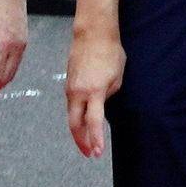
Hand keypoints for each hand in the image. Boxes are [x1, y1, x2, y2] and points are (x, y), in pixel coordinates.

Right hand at [64, 22, 121, 159]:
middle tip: (90, 153)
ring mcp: (70, 87)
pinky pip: (71, 105)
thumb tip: (101, 104)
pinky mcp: (68, 83)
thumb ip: (109, 95)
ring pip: (71, 116)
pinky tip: (82, 123)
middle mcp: (77, 92)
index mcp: (93, 92)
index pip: (93, 123)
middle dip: (82, 141)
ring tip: (87, 142)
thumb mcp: (117, 77)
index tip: (97, 153)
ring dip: (78, 131)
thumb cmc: (109, 52)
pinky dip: (76, 117)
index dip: (95, 139)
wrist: (92, 33)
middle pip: (75, 124)